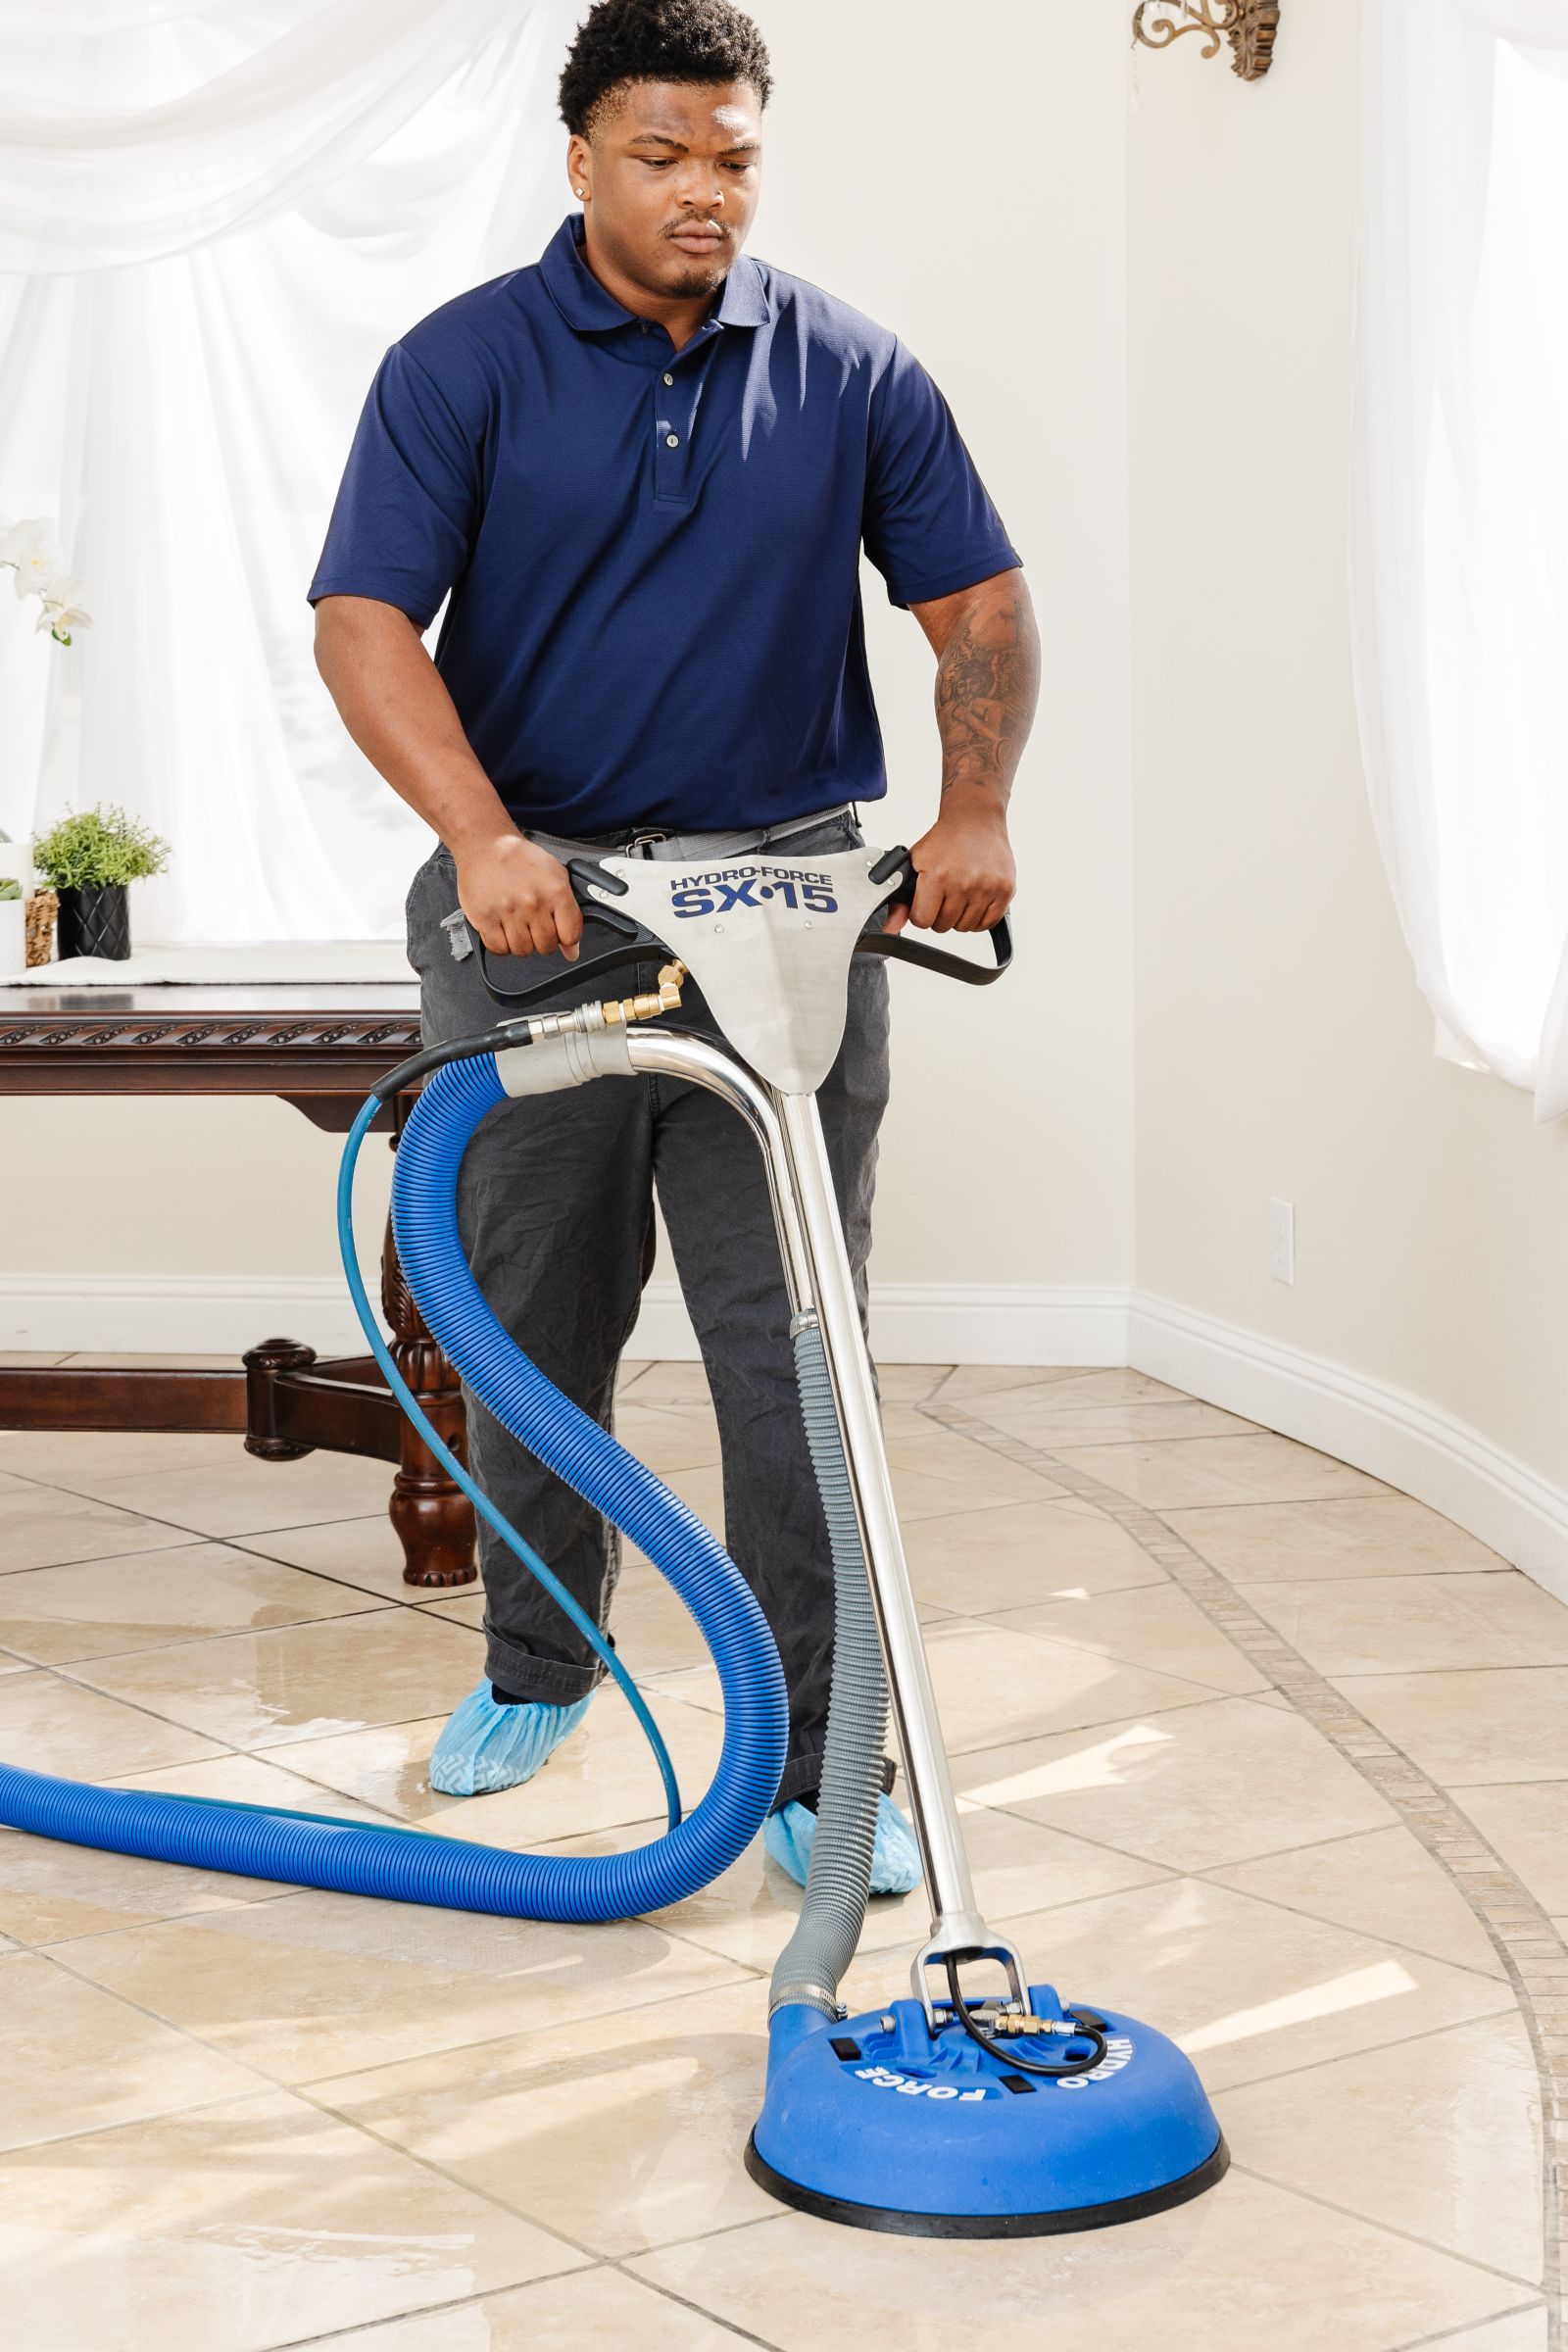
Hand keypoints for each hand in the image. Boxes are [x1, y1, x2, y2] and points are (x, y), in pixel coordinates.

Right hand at [451, 828, 582, 960]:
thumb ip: (568, 913)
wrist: (486, 845)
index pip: (570, 935)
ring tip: (516, 924)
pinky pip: (498, 949)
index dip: (565, 939)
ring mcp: (508, 911)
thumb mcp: (555, 878)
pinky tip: (501, 929)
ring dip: (520, 943)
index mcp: (555, 891)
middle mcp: (533, 902)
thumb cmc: (520, 860)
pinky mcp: (485, 917)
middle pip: (546, 946)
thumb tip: (572, 950)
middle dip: (541, 940)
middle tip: (533, 925)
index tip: (558, 933)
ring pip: (523, 951)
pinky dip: (500, 944)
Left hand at [883, 788, 1015, 934]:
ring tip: (960, 895)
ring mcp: (987, 887)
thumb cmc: (945, 841)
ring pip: (966, 927)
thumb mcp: (915, 864)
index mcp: (938, 876)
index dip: (921, 913)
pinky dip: (980, 918)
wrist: (975, 819)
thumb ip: (901, 898)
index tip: (926, 902)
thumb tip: (892, 927)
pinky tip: (975, 900)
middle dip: (940, 915)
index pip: (923, 920)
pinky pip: (988, 923)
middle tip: (944, 895)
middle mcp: (964, 883)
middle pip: (944, 926)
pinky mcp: (1005, 889)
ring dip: (960, 917)